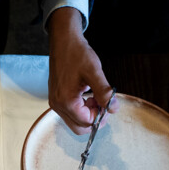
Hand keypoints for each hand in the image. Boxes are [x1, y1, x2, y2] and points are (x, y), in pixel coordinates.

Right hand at [48, 8, 117, 134]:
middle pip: (78, 127)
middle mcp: (57, 105)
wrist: (63, 42)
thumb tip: (113, 108)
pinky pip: (69, 113)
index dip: (100, 117)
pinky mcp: (56, 98)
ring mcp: (55, 102)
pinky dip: (81, 109)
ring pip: (74, 121)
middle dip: (93, 120)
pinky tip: (88, 96)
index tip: (108, 105)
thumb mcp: (94, 72)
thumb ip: (104, 92)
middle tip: (103, 105)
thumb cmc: (77, 54)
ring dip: (87, 114)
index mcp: (66, 101)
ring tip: (96, 98)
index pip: (86, 122)